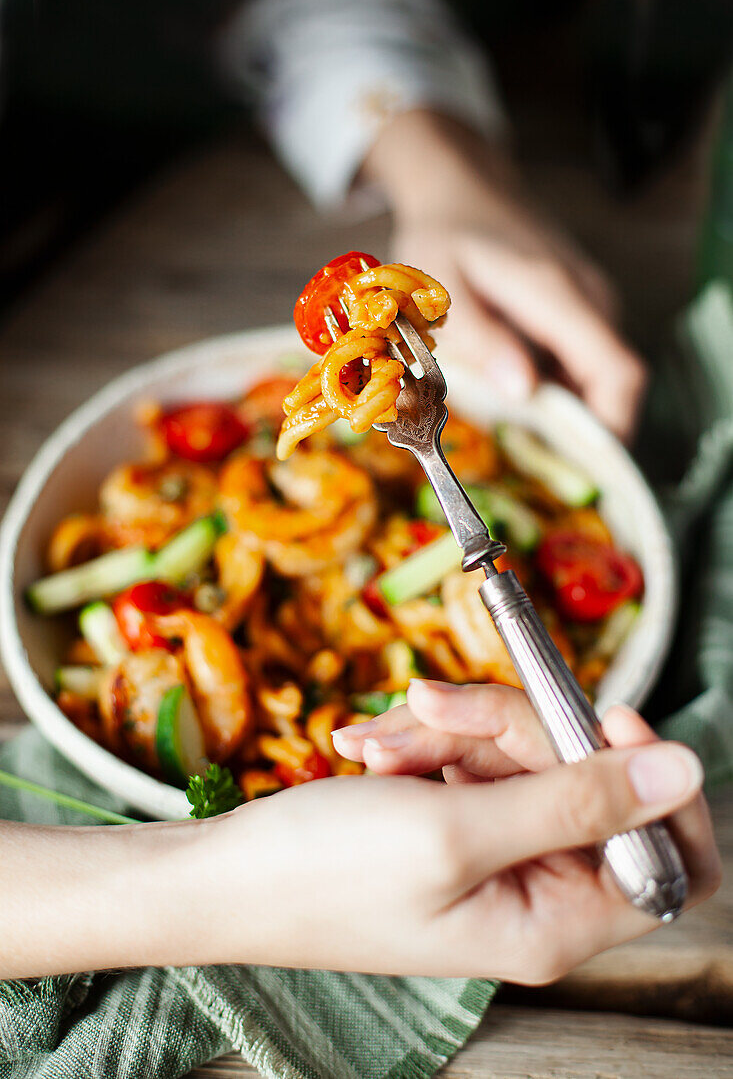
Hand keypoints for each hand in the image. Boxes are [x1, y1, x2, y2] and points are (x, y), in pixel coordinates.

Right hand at [315, 680, 715, 981]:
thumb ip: (576, 799)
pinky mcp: (457, 816)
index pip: (671, 857)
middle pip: (580, 774)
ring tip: (381, 745)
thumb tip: (683, 768)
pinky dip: (426, 737)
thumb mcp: (458, 831)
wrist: (226, 875)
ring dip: (451, 729)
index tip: (601, 715)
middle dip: (505, 728)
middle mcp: (536, 887)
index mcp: (556, 920)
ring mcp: (495, 847)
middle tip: (432, 711)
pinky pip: (472, 752)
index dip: (651, 781)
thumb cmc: (328, 873)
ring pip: (519, 750)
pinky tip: (371, 749)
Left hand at [363, 111, 646, 440]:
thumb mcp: (441, 290)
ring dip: (569, 415)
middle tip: (535, 467)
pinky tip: (518, 404)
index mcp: (558, 297)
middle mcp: (588, 300)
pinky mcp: (578, 311)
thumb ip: (482, 339)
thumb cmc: (443, 238)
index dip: (611, 428)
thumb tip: (524, 391)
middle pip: (615, 385)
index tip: (581, 468)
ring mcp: (589, 304)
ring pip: (598, 378)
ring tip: (520, 440)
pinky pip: (583, 364)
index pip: (618, 372)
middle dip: (585, 435)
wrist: (460, 190)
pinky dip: (560, 392)